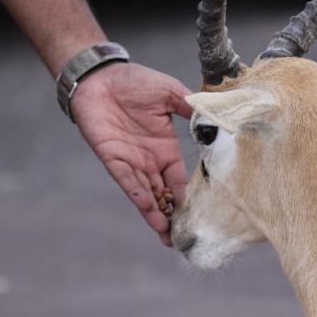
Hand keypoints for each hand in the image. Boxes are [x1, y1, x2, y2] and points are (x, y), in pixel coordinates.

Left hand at [71, 62, 192, 246]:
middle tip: (184, 239)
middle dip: (174, 216)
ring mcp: (132, 161)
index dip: (189, 197)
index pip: (180, 179)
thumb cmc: (135, 82)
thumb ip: (190, 108)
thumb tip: (215, 120)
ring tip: (168, 238)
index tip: (202, 214)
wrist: (101, 76)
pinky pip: (128, 182)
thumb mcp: (170, 92)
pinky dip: (139, 197)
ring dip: (157, 216)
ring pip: (147, 195)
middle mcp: (150, 160)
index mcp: (166, 148)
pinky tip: (151, 212)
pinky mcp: (113, 158)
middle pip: (164, 194)